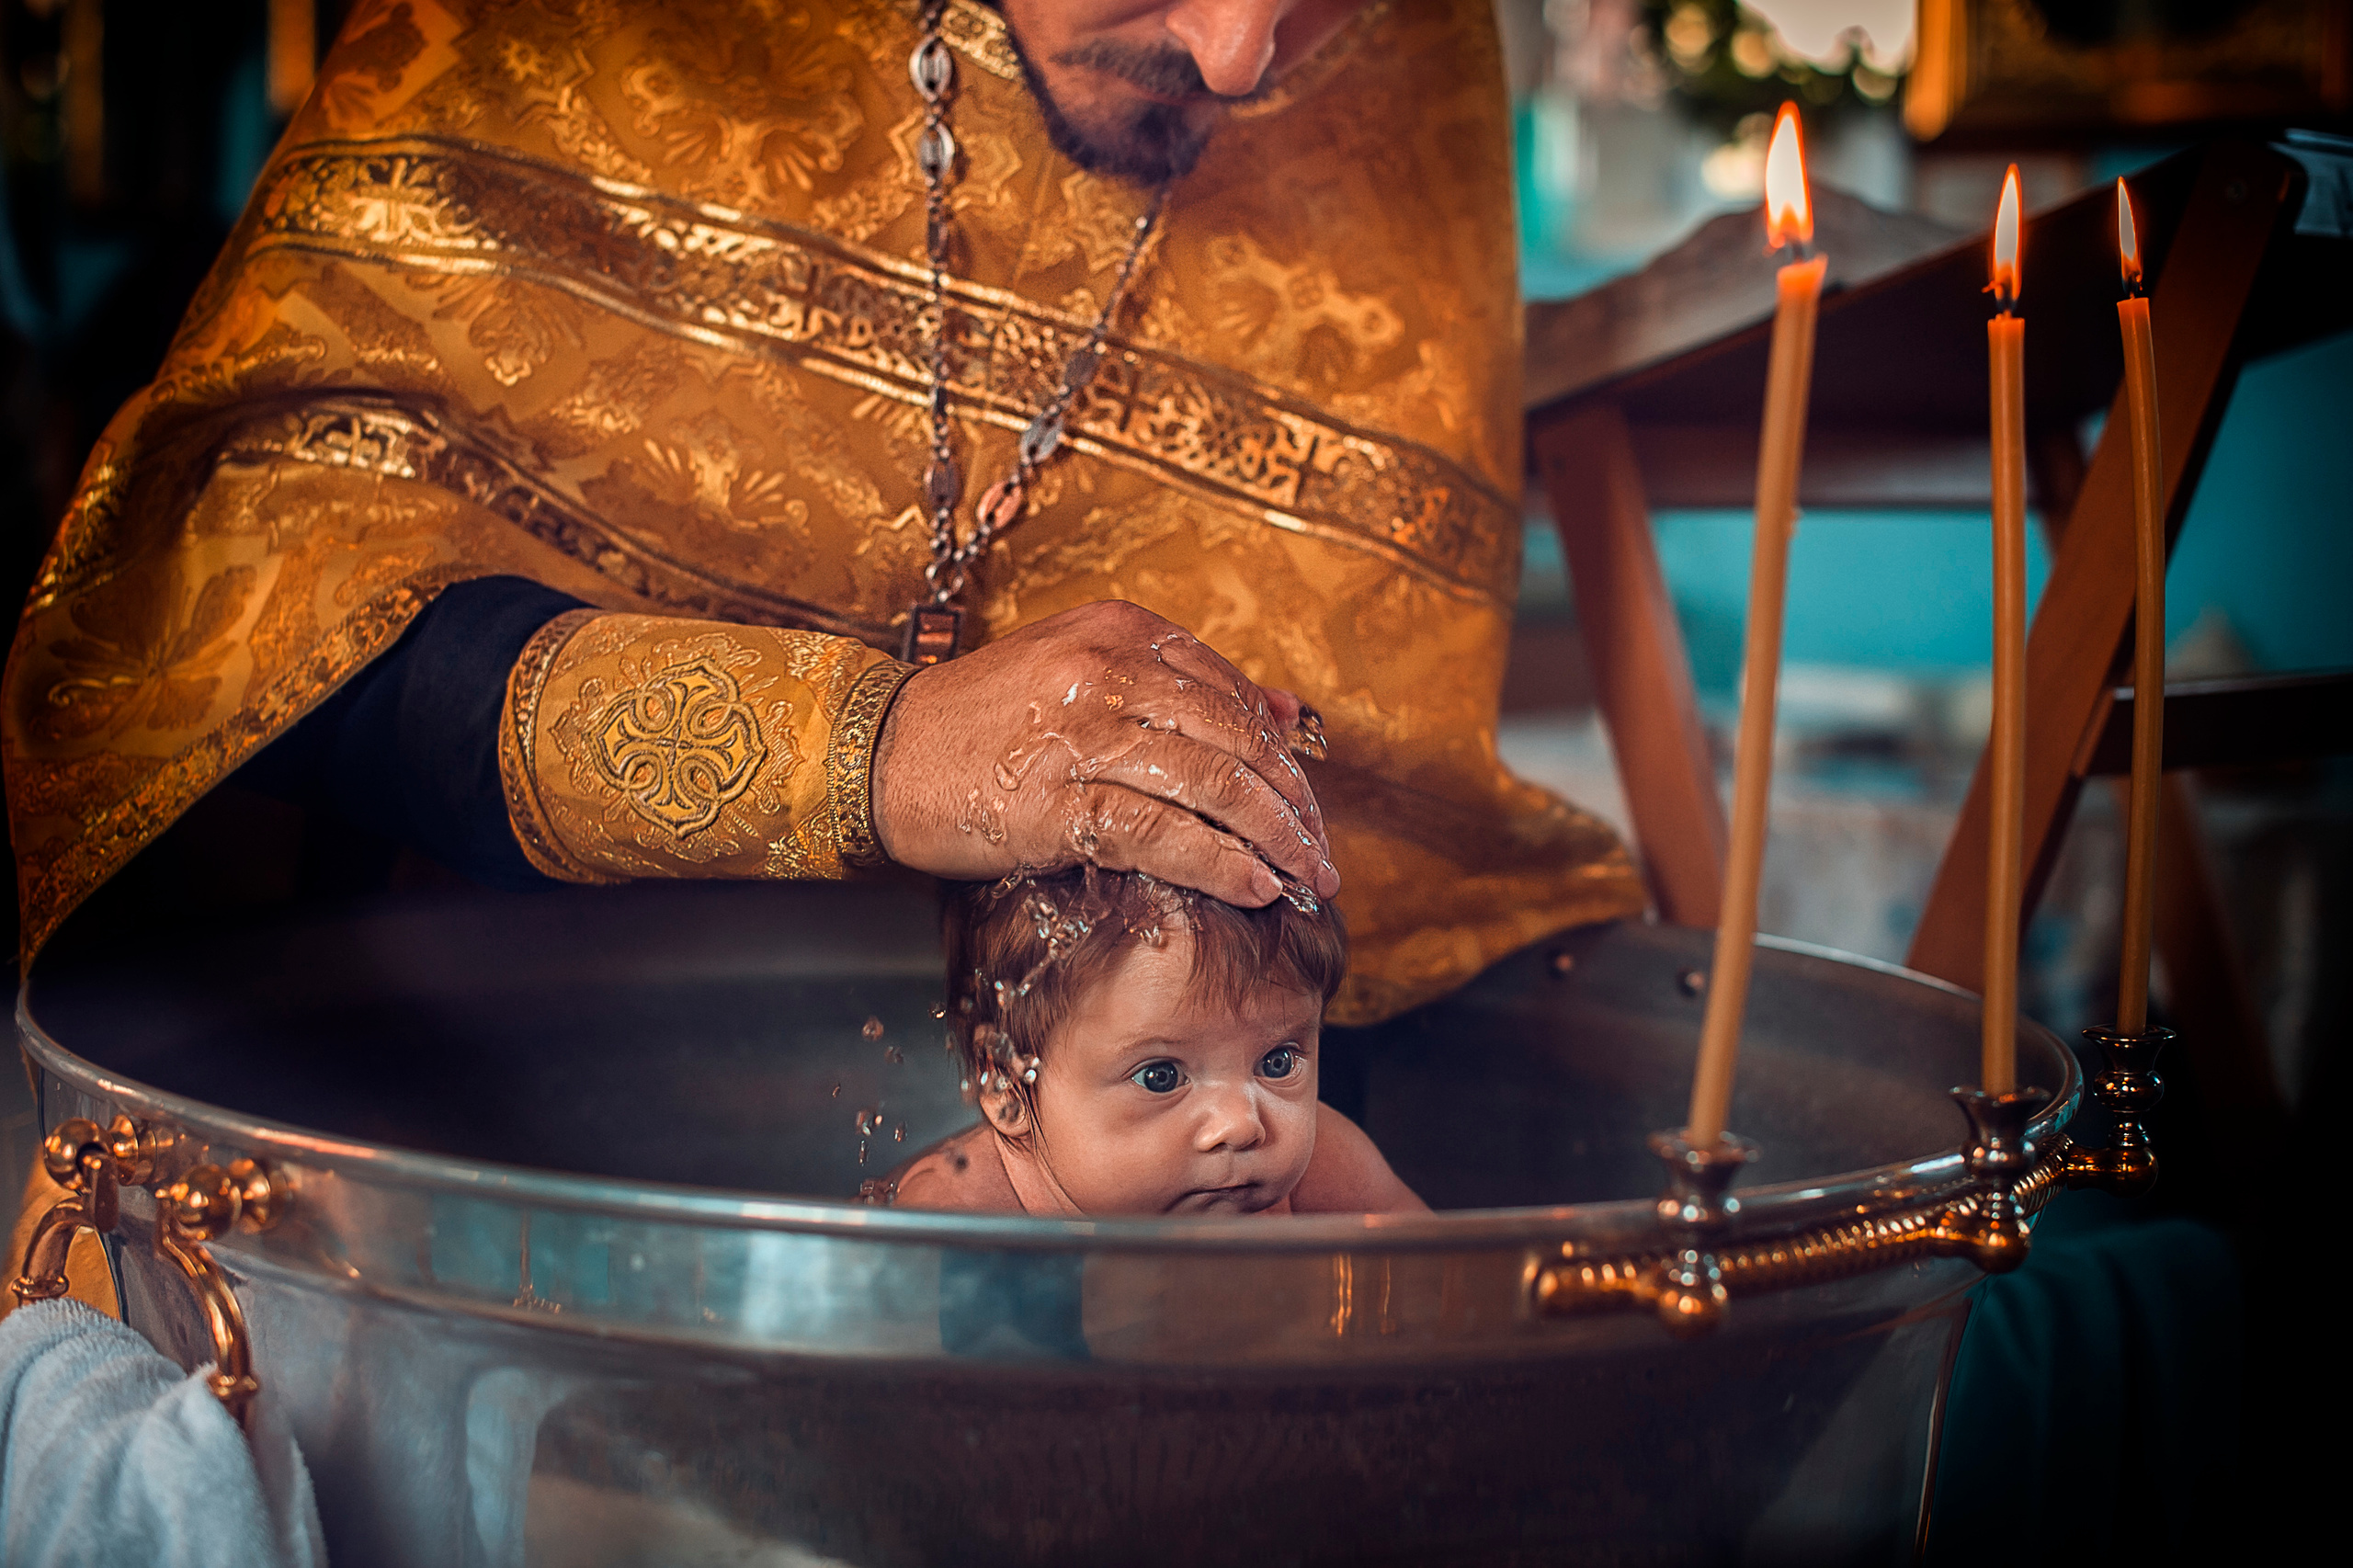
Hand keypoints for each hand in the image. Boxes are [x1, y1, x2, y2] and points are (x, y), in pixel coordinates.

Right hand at [871, 601, 1335, 906]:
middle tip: (1321, 852)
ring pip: (1212, 786)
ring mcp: (1083, 735)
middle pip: (1235, 739)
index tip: (1305, 803)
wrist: (878, 754)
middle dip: (1292, 804)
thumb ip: (1176, 686)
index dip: (1280, 755)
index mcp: (1119, 631)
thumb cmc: (980, 724)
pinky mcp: (1057, 801)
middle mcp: (1108, 671)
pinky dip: (1219, 865)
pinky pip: (1164, 835)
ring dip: (1272, 840)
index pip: (1231, 692)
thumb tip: (1283, 710)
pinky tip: (1253, 889)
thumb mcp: (1079, 672)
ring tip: (1304, 879)